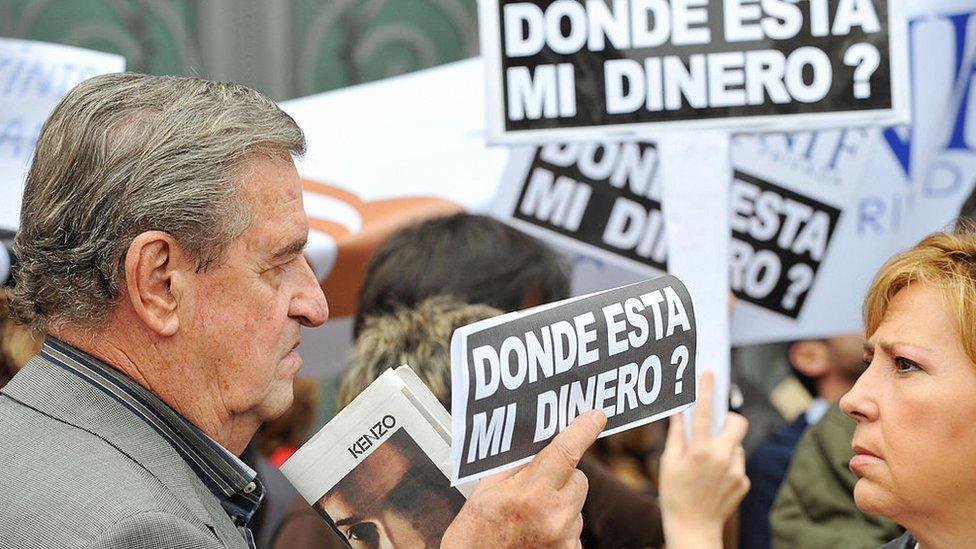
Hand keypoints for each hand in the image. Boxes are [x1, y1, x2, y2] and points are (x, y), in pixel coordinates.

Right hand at [441, 409, 606, 547]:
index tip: (596, 417)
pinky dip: (560, 529)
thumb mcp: (485, 493)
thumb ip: (515, 466)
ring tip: (529, 520)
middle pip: (578, 478)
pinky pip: (574, 530)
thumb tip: (540, 444)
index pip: (566, 452)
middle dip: (563, 476)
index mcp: (529, 494)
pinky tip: (536, 536)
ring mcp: (565, 539)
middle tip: (536, 487)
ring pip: (577, 505)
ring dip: (560, 506)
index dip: (583, 430)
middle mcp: (553, 517)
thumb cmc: (474, 537)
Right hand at [659, 372, 748, 548]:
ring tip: (708, 464)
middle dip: (728, 419)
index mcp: (700, 450)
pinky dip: (729, 465)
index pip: (703, 412)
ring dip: (726, 446)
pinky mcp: (744, 482)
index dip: (706, 390)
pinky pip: (738, 463)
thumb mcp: (669, 462)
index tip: (709, 374)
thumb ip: (677, 435)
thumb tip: (678, 411)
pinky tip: (714, 479)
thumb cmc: (675, 494)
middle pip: (737, 422)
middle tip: (715, 427)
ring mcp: (736, 471)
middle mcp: (722, 458)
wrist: (693, 528)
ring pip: (737, 444)